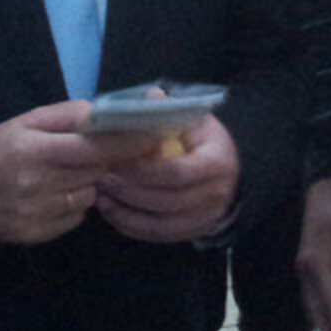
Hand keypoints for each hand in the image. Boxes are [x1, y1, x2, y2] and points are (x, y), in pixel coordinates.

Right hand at [0, 101, 157, 244]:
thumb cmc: (0, 147)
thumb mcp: (29, 121)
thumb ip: (69, 115)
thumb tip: (107, 112)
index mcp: (36, 150)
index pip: (95, 148)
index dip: (129, 143)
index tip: (158, 135)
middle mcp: (37, 184)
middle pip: (96, 173)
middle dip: (108, 162)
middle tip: (107, 152)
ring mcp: (36, 213)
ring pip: (89, 196)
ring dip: (88, 184)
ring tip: (66, 174)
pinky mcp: (35, 235)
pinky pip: (74, 218)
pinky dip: (73, 206)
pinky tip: (54, 194)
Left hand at [93, 113, 240, 242]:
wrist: (230, 172)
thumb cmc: (204, 142)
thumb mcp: (194, 121)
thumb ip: (171, 112)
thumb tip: (152, 95)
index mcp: (217, 162)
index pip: (176, 173)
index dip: (144, 171)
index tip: (116, 161)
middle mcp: (215, 194)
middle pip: (165, 201)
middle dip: (129, 191)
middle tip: (101, 178)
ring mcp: (205, 218)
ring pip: (159, 224)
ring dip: (125, 212)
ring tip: (100, 196)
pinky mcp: (192, 233)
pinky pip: (157, 235)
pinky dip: (131, 226)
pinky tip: (111, 212)